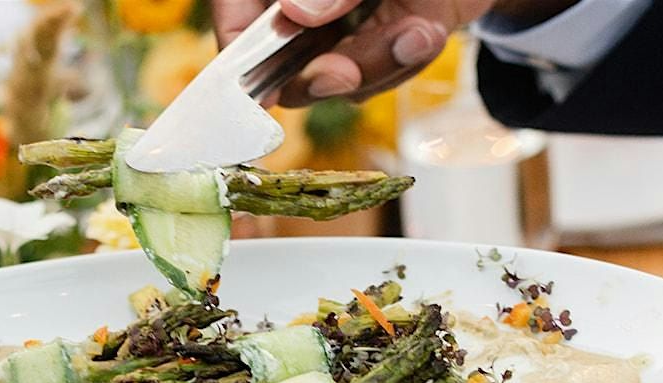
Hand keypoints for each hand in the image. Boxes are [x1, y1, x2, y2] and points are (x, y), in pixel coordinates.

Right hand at [212, 1, 490, 103]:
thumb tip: (296, 13)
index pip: (236, 15)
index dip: (237, 55)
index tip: (255, 94)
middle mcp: (304, 6)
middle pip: (284, 62)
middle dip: (320, 76)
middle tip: (343, 75)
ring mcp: (343, 25)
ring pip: (338, 78)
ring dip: (378, 65)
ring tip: (416, 34)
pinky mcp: (385, 41)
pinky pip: (382, 75)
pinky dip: (407, 59)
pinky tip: (426, 32)